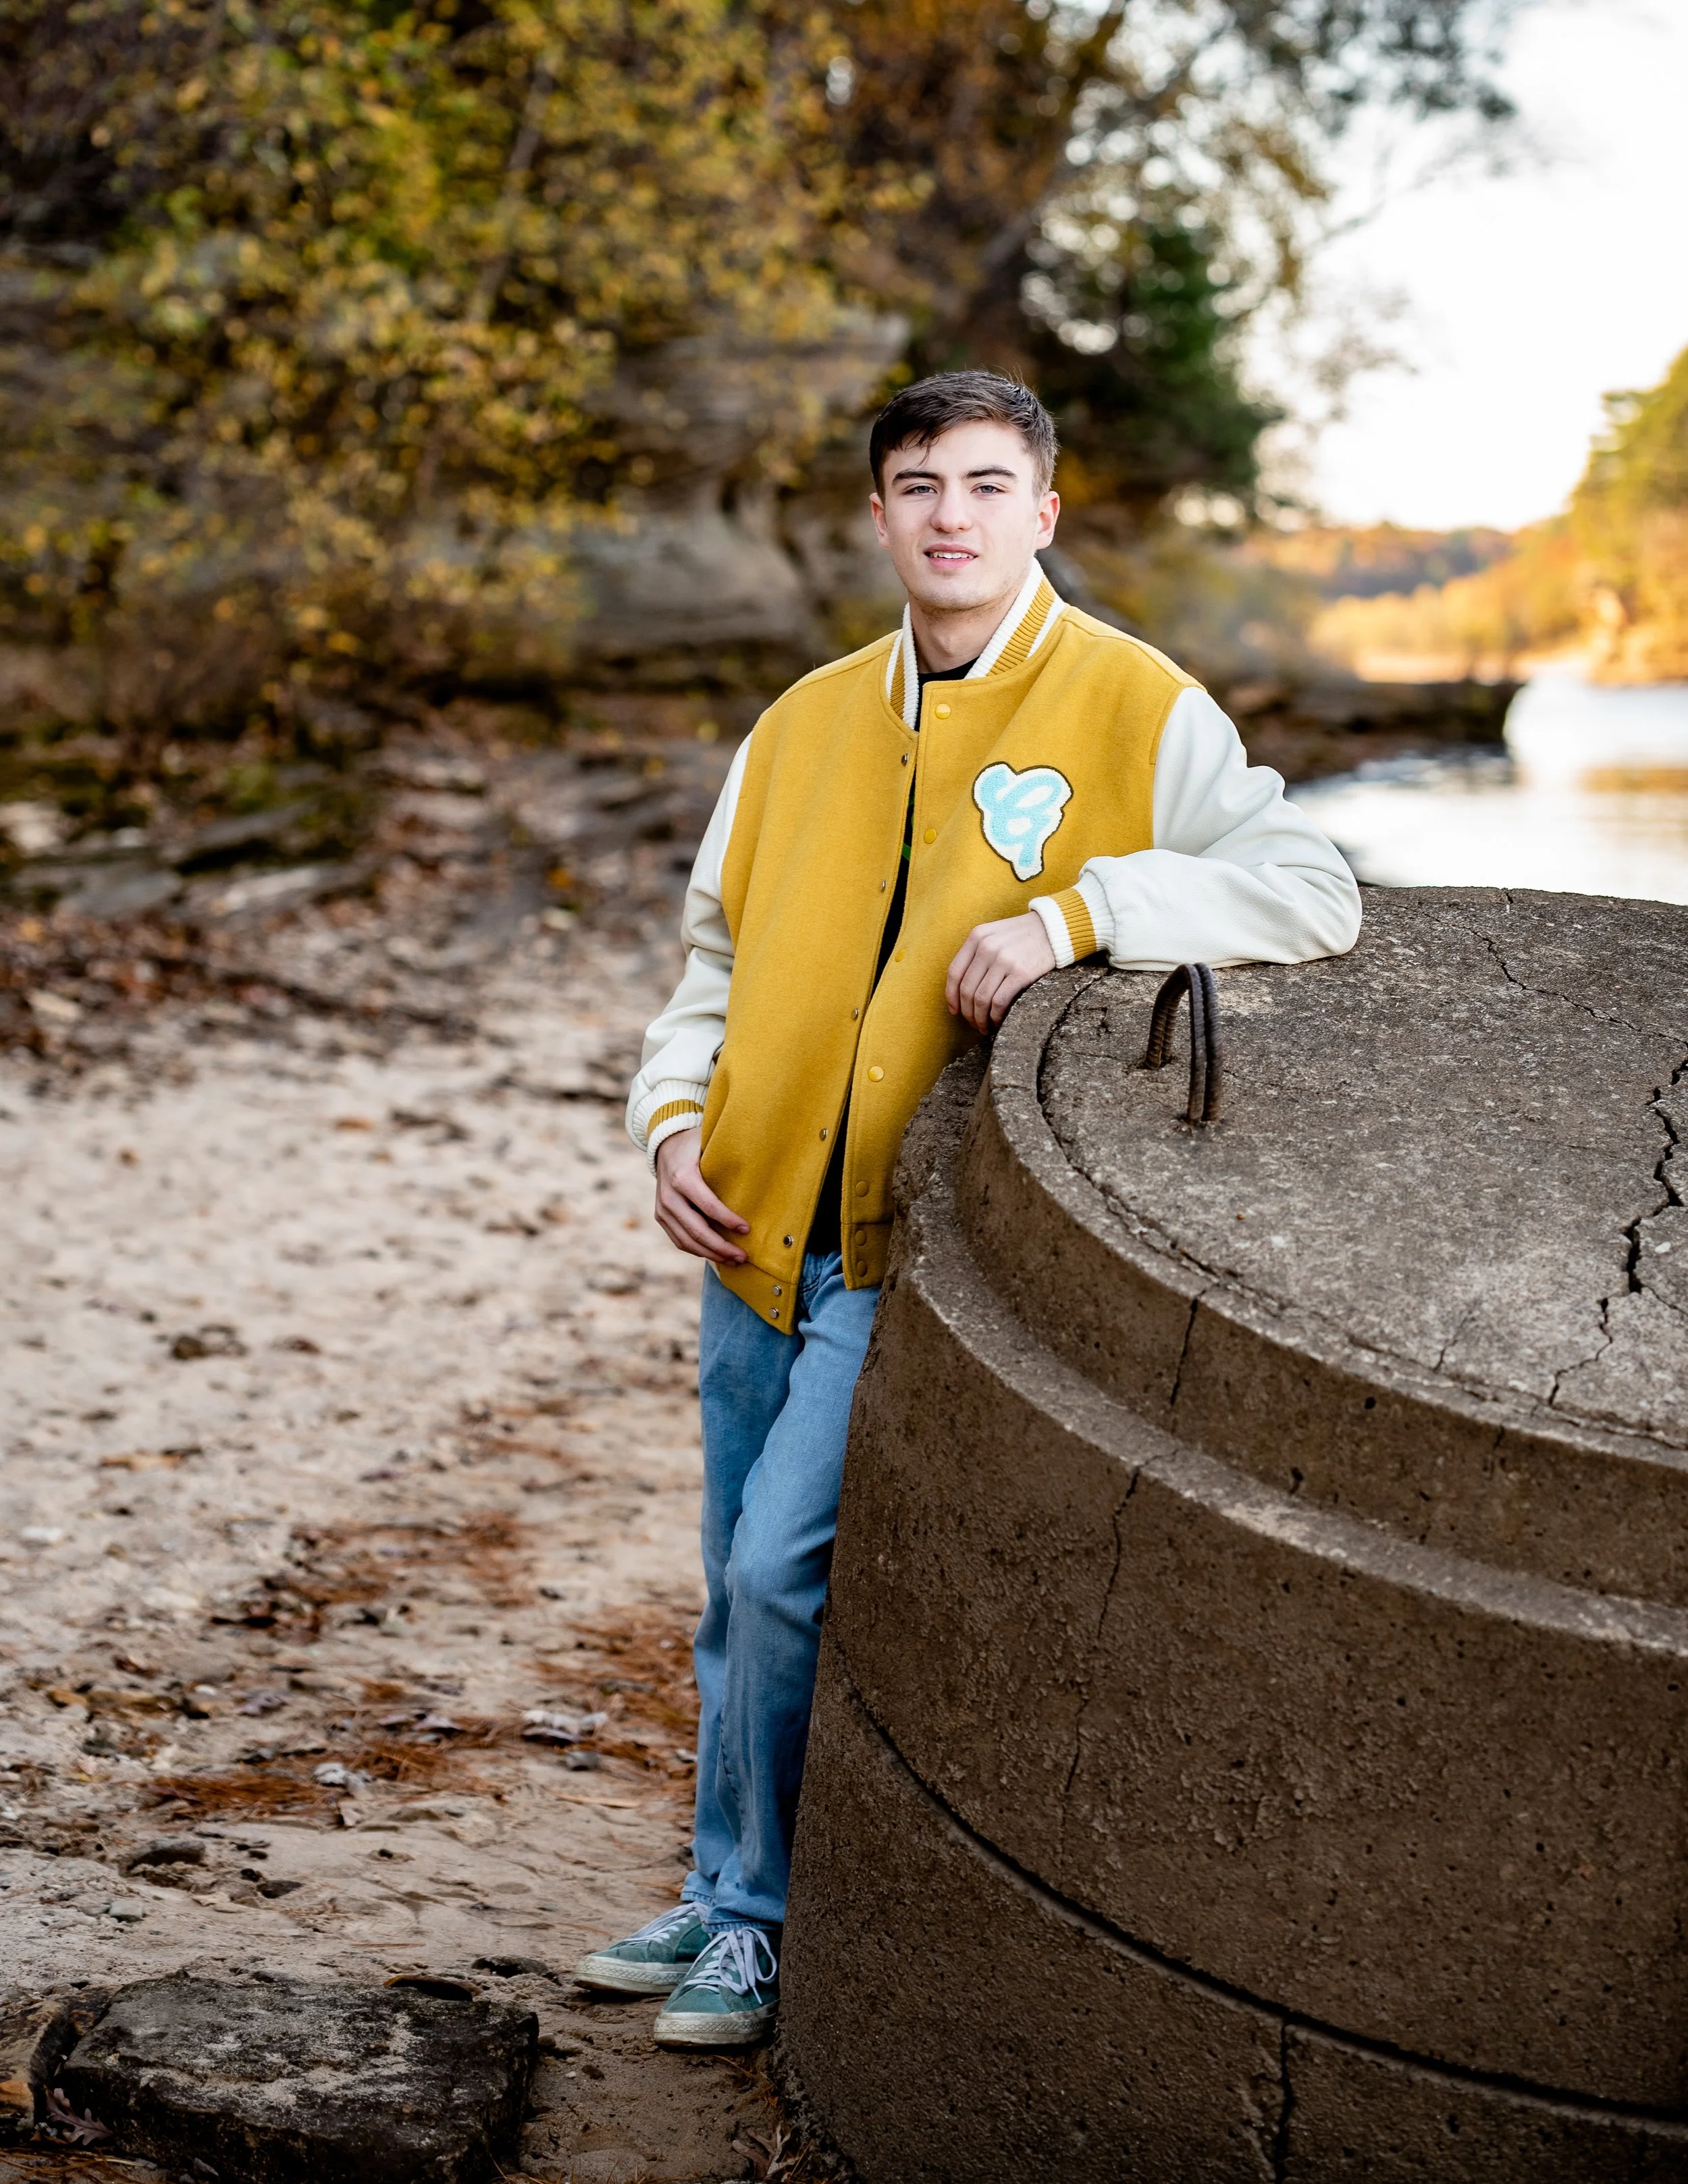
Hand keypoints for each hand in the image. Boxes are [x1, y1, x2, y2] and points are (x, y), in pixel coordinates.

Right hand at [653, 1126, 749, 1263]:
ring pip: (687, 1241)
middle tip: (743, 1257)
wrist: (664, 1146)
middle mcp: (669, 1196)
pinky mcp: (661, 1217)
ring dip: (711, 1254)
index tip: (747, 1230)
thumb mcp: (709, 1144)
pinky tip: (716, 1254)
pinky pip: (679, 1240)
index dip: (728, 1221)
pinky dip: (698, 1251)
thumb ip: (727, 1156)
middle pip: (697, 1231)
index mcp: (682, 1177)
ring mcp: (662, 1209)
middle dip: (721, 1247)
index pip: (707, 1206)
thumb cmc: (695, 1145)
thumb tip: (761, 1164)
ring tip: (733, 1260)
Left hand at [945, 911, 1056, 1033]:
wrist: (1054, 929)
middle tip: (973, 1023)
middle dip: (967, 1012)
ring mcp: (1003, 960)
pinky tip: (998, 1022)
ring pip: (981, 999)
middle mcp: (986, 947)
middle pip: (967, 989)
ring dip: (980, 1018)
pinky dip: (995, 1017)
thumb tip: (961, 988)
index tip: (955, 1010)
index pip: (954, 972)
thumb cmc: (1023, 936)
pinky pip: (999, 1002)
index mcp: (976, 937)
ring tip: (984, 1026)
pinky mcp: (1020, 973)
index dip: (951, 996)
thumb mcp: (994, 934)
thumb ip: (977, 952)